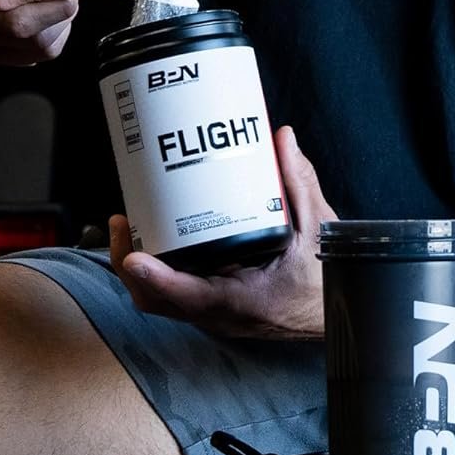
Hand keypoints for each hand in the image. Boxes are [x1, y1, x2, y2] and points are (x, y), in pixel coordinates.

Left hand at [110, 125, 336, 338]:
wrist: (333, 314)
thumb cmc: (324, 279)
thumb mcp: (317, 227)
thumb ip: (298, 181)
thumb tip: (282, 138)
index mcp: (244, 299)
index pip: (190, 295)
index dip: (157, 277)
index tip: (134, 255)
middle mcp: (221, 314)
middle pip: (157, 300)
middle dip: (128, 263)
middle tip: (121, 222)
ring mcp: (213, 316)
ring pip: (158, 301)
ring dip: (135, 269)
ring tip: (127, 225)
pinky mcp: (211, 309)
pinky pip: (172, 297)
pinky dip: (154, 273)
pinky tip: (153, 240)